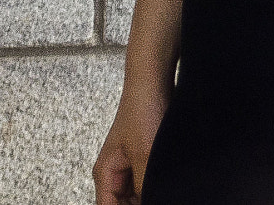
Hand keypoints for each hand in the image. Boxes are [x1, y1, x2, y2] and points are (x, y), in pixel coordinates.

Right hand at [94, 81, 168, 203]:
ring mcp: (130, 167)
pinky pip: (147, 184)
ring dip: (151, 195)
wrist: (154, 81)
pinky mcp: (144, 160)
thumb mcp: (145, 155)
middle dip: (141, 204)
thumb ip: (145, 187)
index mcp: (105, 174)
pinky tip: (168, 185)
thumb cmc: (143, 109)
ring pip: (137, 196)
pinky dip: (156, 187)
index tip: (150, 204)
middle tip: (160, 195)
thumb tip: (154, 201)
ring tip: (164, 189)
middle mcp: (114, 173)